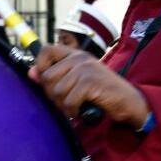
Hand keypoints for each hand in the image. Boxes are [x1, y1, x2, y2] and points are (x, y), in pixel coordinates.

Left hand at [29, 44, 150, 129]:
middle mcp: (79, 58)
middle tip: (68, 101)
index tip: (48, 81)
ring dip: (65, 105)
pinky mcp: (90, 82)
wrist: (128, 101)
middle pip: (47, 77)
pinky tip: (83, 109)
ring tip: (78, 105)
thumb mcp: (76, 82)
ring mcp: (85, 68)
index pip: (45, 50)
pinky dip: (74, 111)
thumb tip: (31, 73)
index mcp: (74, 55)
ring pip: (56, 91)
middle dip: (53, 95)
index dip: (40, 66)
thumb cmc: (100, 93)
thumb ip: (55, 76)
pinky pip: (69, 101)